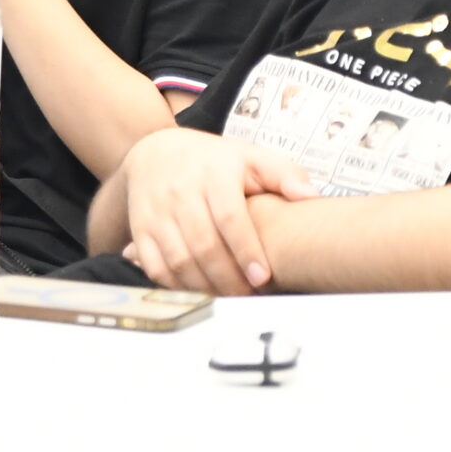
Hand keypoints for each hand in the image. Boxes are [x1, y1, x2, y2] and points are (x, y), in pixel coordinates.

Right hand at [116, 127, 316, 297]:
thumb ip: (284, 175)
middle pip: (204, 245)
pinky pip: (155, 266)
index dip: (246, 250)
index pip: (229, 217)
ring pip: (179, 260)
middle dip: (229, 279)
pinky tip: (199, 292)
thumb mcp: (249, 157)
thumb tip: (311, 196)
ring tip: (229, 299)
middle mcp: (180, 192)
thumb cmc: (213, 161)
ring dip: (205, 287)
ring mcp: (157, 212)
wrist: (154, 152)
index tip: (263, 277)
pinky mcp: (139, 229)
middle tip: (250, 297)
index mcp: (213, 174)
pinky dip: (176, 286)